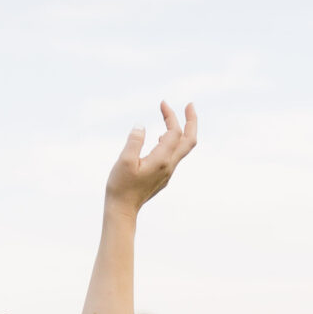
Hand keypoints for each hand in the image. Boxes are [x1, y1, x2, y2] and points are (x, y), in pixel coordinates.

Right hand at [105, 100, 197, 214]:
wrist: (122, 210)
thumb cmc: (121, 186)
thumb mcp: (124, 161)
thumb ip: (134, 141)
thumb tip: (141, 126)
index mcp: (162, 160)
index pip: (174, 132)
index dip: (171, 115)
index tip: (162, 103)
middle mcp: (169, 166)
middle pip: (189, 141)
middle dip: (192, 121)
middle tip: (190, 105)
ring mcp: (167, 173)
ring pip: (183, 148)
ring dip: (182, 131)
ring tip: (172, 118)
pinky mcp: (162, 177)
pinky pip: (174, 156)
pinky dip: (172, 142)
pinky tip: (161, 139)